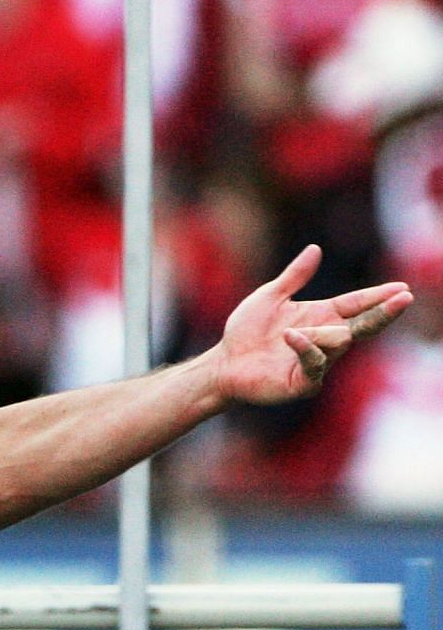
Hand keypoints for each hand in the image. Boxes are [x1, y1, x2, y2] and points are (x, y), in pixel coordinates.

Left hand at [210, 245, 413, 404]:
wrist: (224, 362)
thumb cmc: (247, 330)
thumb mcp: (270, 297)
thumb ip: (294, 276)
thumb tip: (315, 248)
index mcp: (321, 316)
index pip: (356, 305)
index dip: (378, 297)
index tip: (402, 288)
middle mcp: (325, 339)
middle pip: (363, 325)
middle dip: (383, 312)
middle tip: (404, 298)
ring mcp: (319, 362)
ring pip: (337, 342)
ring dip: (318, 334)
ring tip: (288, 333)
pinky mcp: (306, 381)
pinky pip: (316, 363)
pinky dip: (305, 348)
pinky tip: (291, 337)